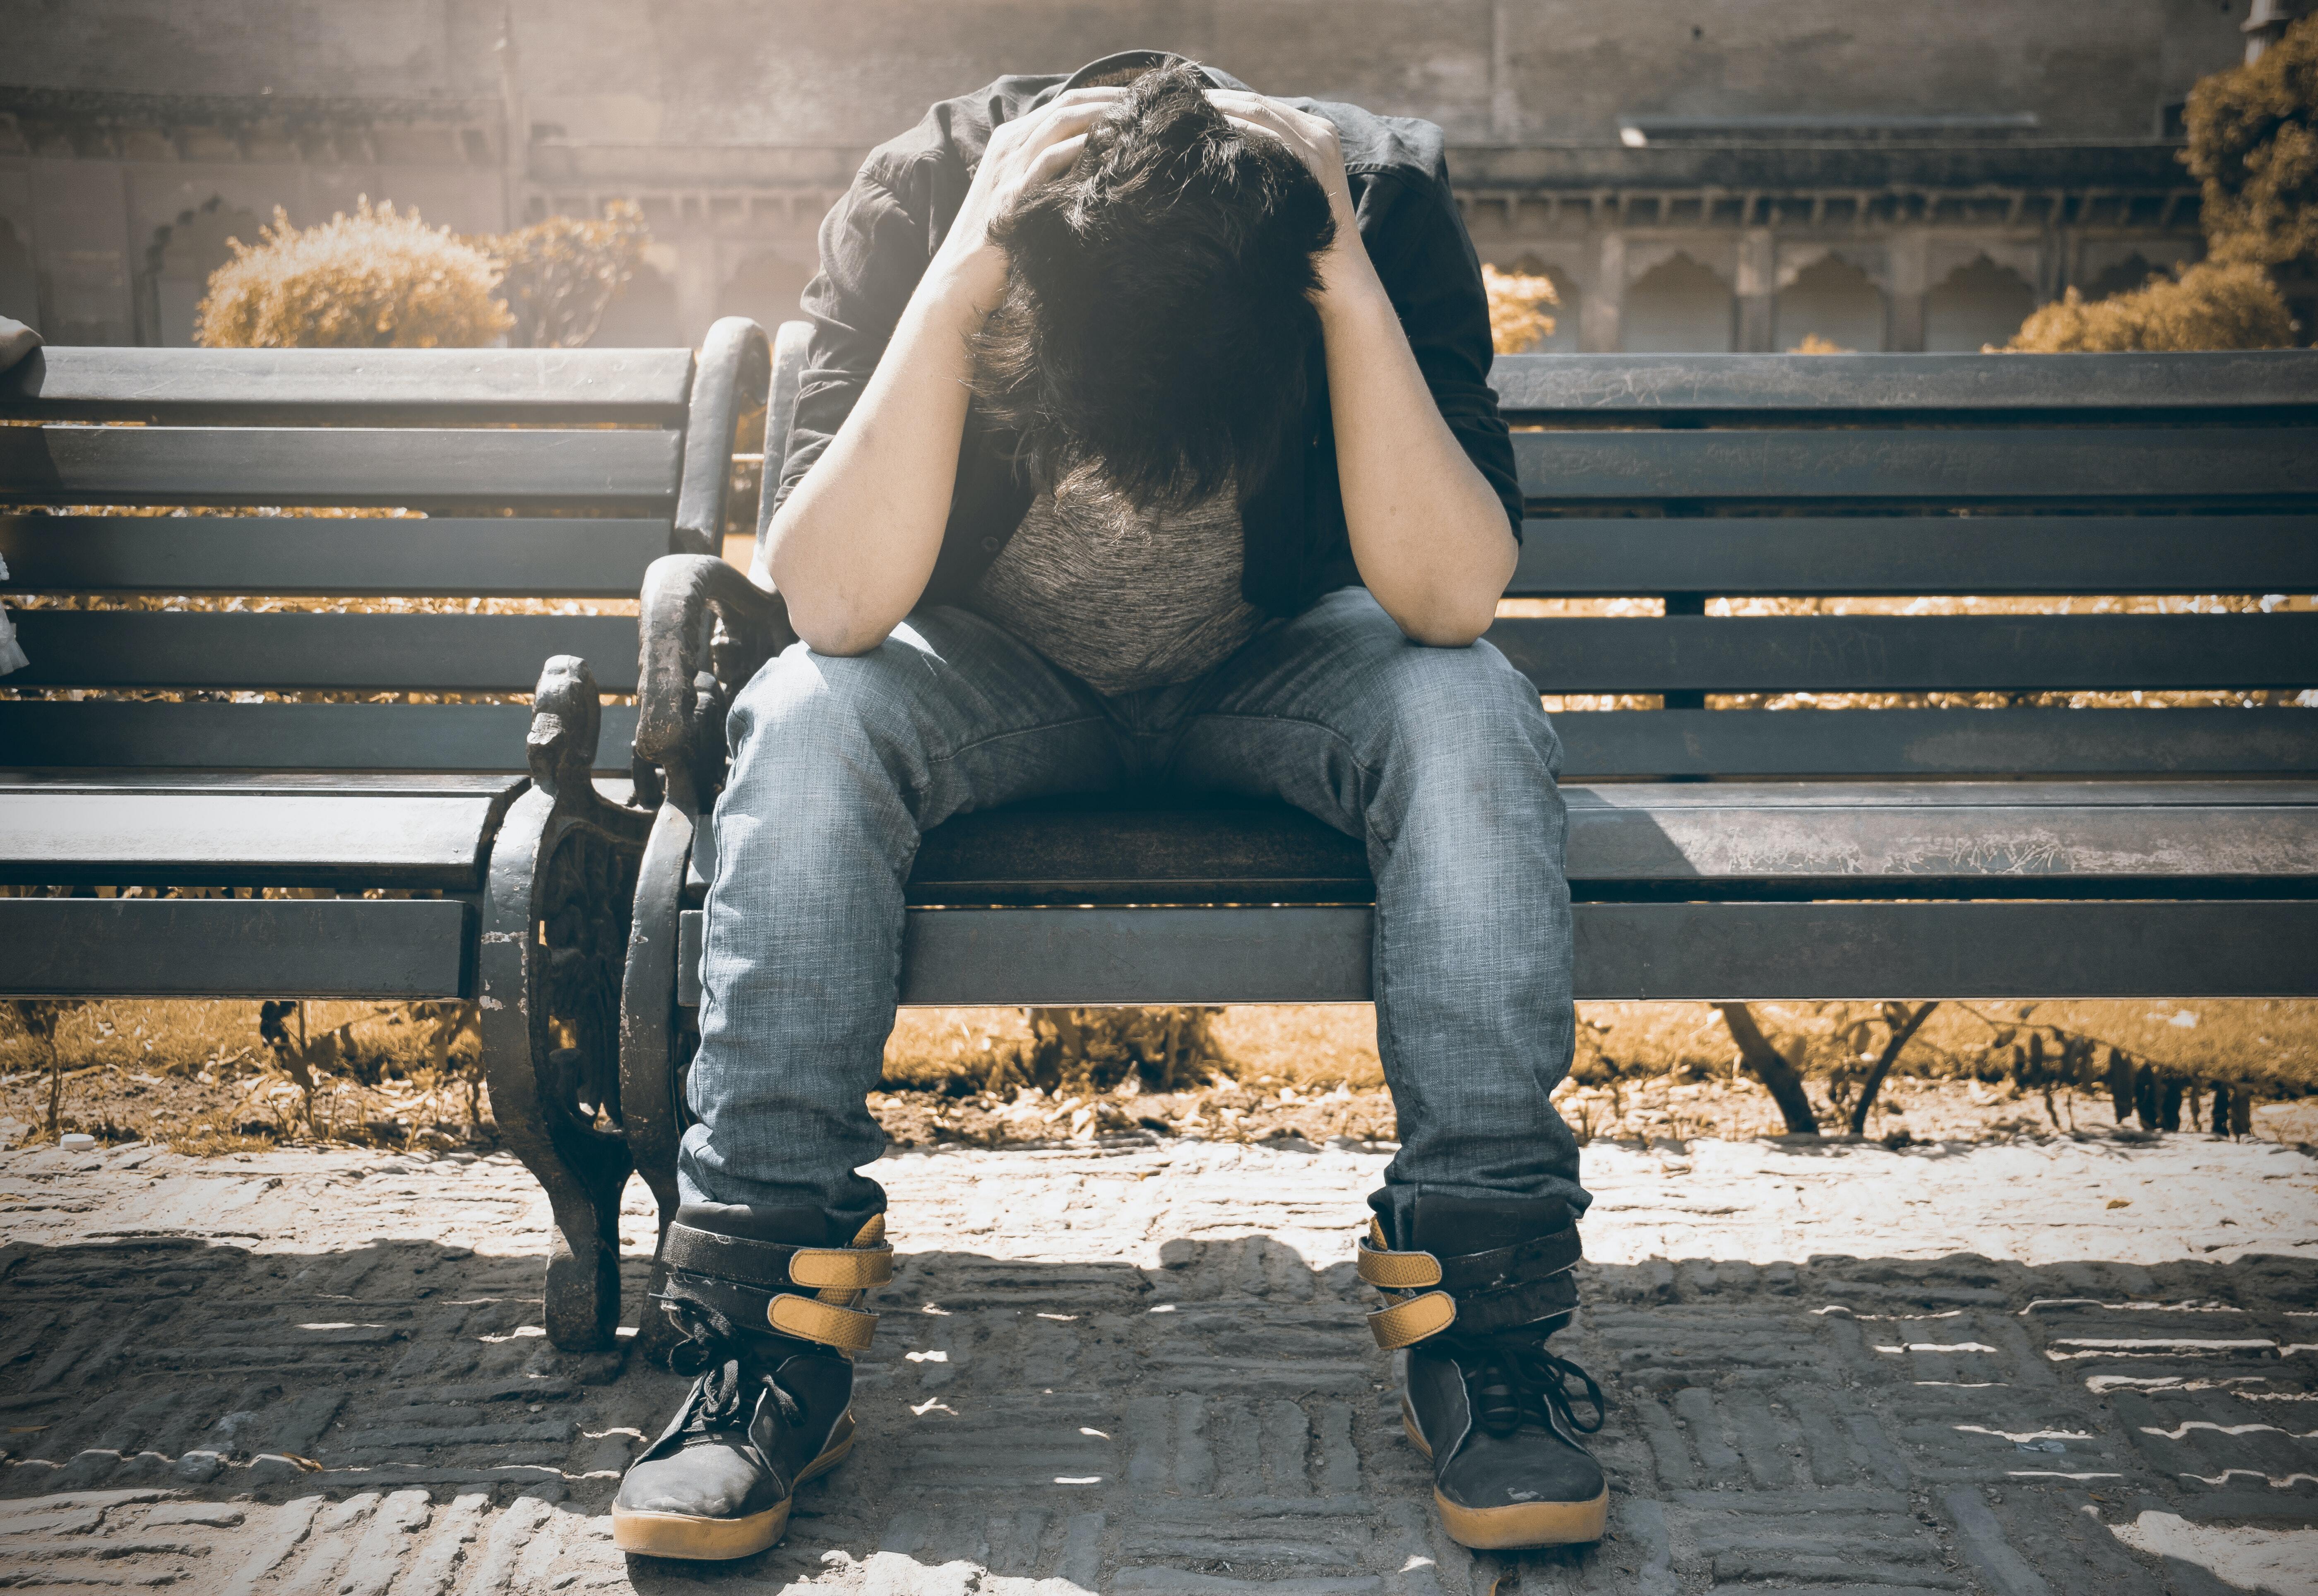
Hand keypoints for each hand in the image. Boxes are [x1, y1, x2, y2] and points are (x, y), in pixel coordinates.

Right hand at [932, 87, 1123, 310]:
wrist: (961, 280)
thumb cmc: (1002, 243)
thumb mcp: (1029, 196)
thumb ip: (1054, 175)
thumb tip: (1100, 166)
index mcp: (1013, 142)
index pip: (1065, 104)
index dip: (1105, 97)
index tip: (1142, 102)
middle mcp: (1009, 147)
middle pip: (1067, 106)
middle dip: (1111, 100)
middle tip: (1149, 105)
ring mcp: (1008, 169)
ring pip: (1059, 124)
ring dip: (1102, 117)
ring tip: (1137, 119)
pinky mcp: (1010, 196)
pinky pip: (1048, 160)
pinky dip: (1080, 149)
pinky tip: (1109, 147)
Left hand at [1203, 91, 1370, 297]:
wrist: (1341, 269)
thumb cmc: (1307, 232)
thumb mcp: (1292, 184)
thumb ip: (1271, 158)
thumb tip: (1223, 144)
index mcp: (1316, 131)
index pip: (1263, 105)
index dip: (1225, 101)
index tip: (1192, 105)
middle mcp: (1321, 132)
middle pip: (1258, 103)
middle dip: (1218, 102)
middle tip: (1182, 106)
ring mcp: (1319, 145)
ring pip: (1261, 112)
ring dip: (1222, 111)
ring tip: (1189, 117)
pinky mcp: (1314, 162)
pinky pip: (1268, 136)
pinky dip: (1238, 131)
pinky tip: (1211, 136)